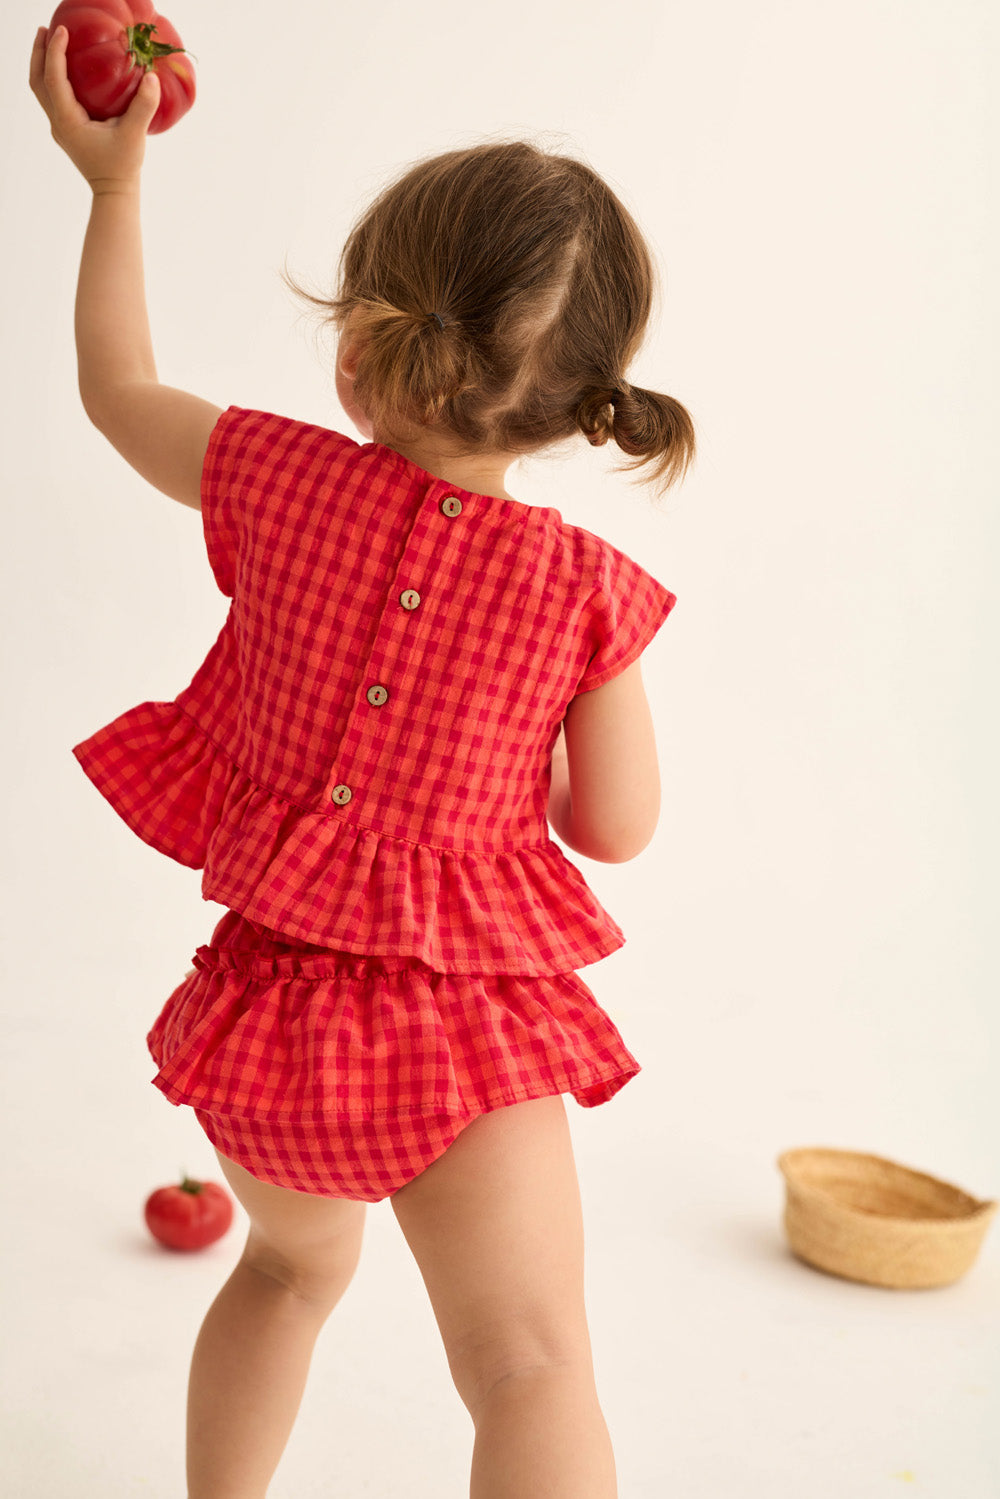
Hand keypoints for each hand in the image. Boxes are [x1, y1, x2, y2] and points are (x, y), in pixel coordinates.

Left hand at [29, 24, 159, 192]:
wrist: (114, 193)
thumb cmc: (122, 167)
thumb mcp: (134, 136)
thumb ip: (143, 106)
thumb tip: (151, 77)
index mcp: (68, 121)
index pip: (53, 79)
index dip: (54, 52)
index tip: (61, 31)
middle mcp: (58, 122)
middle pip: (37, 81)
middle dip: (40, 53)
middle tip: (46, 29)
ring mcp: (60, 127)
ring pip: (42, 90)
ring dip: (43, 64)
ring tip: (51, 42)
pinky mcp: (67, 129)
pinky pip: (53, 98)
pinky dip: (54, 78)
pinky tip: (68, 69)